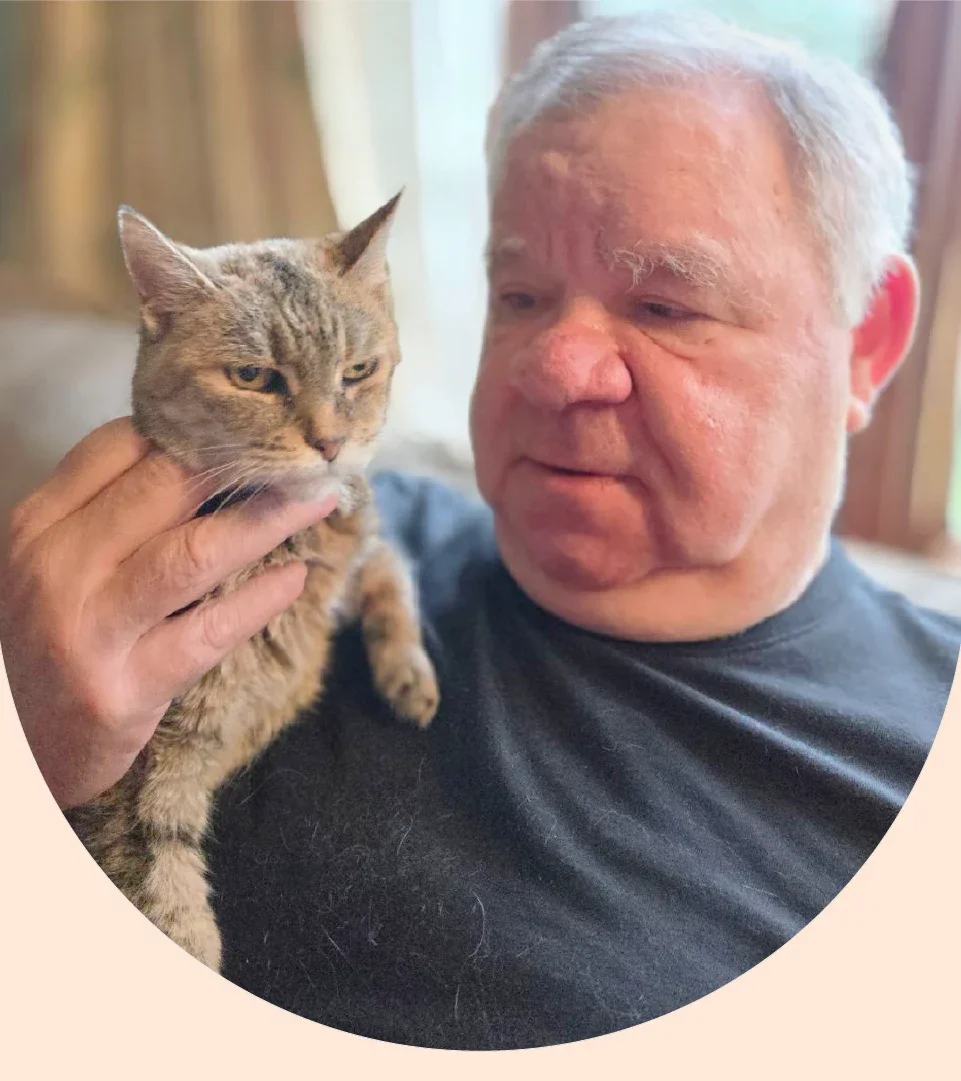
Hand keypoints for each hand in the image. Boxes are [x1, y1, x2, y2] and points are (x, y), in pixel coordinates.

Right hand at [0, 417, 335, 809]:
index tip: (253, 424)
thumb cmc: (53, 640)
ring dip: (266, 519)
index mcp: (38, 525)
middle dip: (244, 463)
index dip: (195, 427)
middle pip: (163, 487)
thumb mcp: (56, 564)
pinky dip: (259, 601)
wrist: (16, 748)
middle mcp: (57, 568)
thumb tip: (207, 457)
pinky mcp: (125, 689)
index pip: (118, 447)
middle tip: (302, 452)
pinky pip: (208, 633)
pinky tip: (296, 578)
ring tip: (316, 499)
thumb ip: (111, 512)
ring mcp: (89, 630)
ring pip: (192, 553)